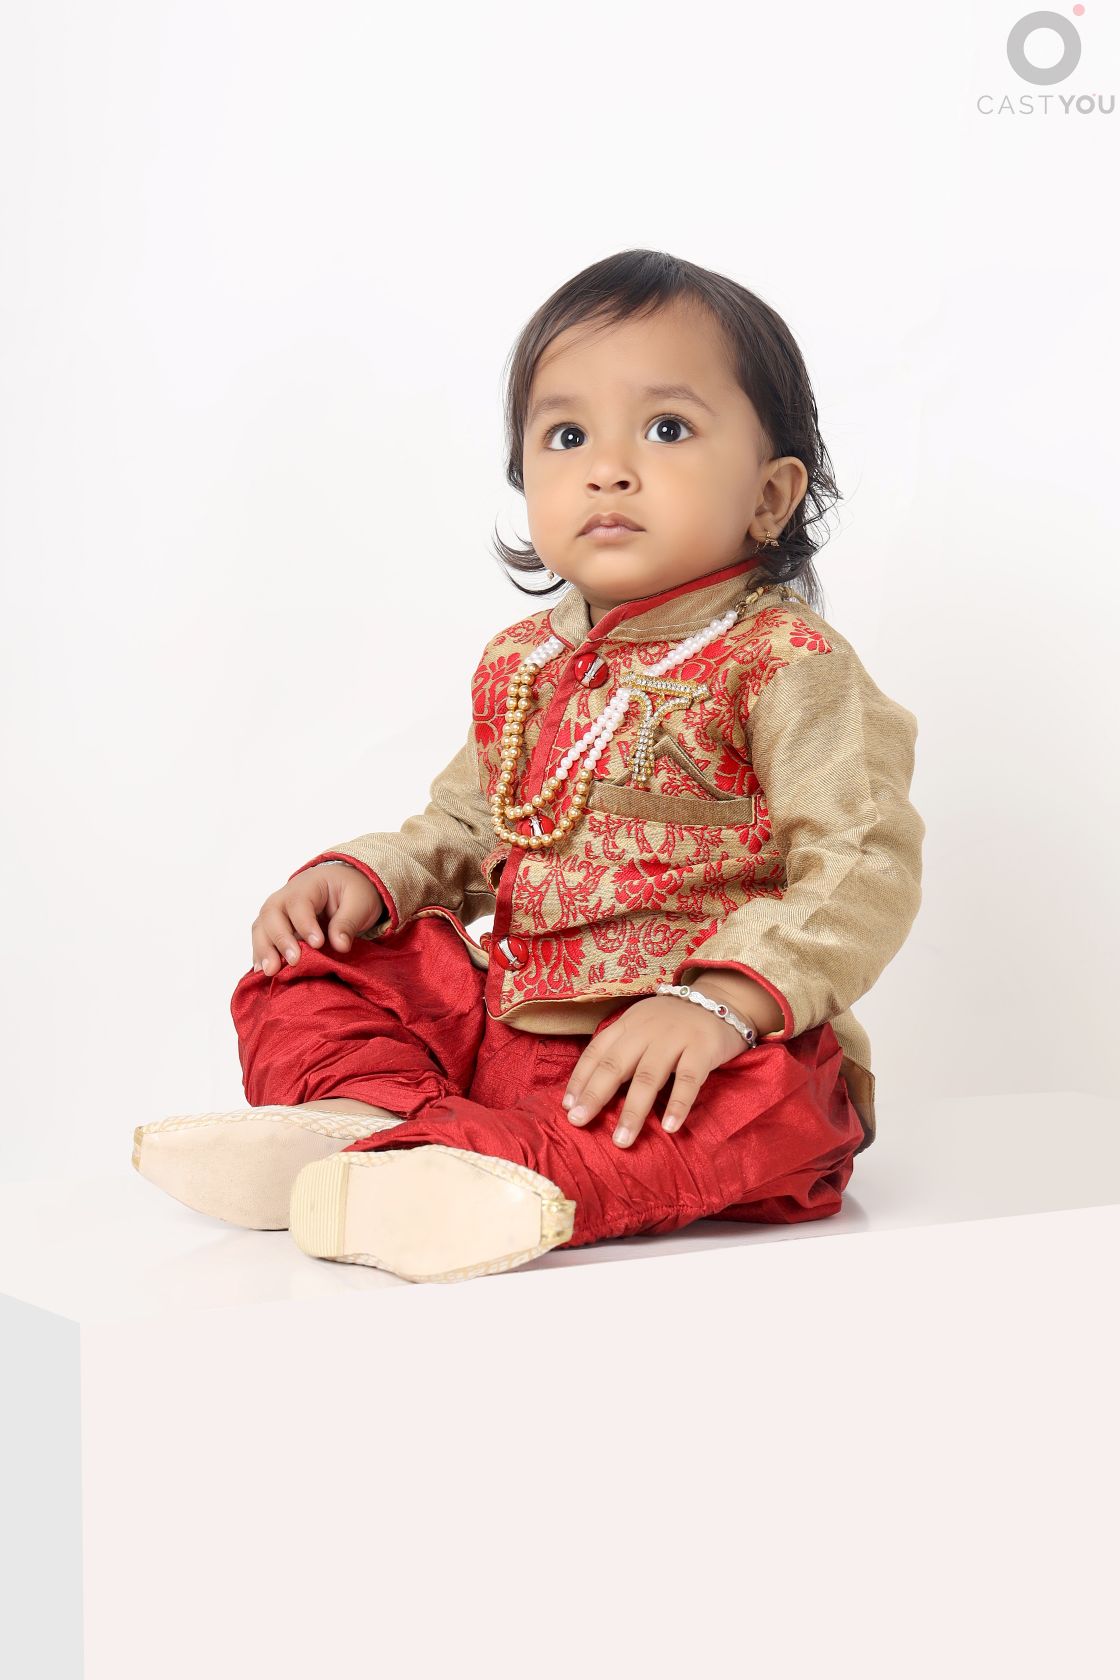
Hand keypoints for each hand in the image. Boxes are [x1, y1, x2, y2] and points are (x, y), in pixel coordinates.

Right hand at [251, 863, 384, 974]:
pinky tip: (263, 971)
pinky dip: (260, 954)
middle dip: (280, 939)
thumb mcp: (359, 902)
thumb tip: (340, 945)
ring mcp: (278, 911)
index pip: (299, 902)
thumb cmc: (351, 892)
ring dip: (264, 949)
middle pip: (271, 913)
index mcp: (309, 884)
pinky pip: (261, 938)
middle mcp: (286, 895)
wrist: (344, 887)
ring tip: (270, 971)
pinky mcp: (275, 926)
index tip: (318, 944)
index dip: (305, 924)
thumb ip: (348, 922)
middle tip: (293, 961)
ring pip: (261, 926)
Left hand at [561, 992, 749, 1147]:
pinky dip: (678, 1104)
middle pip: (616, 1064)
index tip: (567, 1107)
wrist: (722, 999)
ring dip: (633, 1111)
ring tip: (621, 1140)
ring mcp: (676, 1037)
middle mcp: (647, 1029)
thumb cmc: (675, 1022)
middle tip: (578, 1123)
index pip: (597, 1051)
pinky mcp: (703, 1048)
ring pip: (648, 1077)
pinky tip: (669, 1127)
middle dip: (595, 1095)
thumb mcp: (642, 1025)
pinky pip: (689, 1080)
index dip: (580, 1079)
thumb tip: (590, 1089)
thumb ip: (622, 1049)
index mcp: (628, 1024)